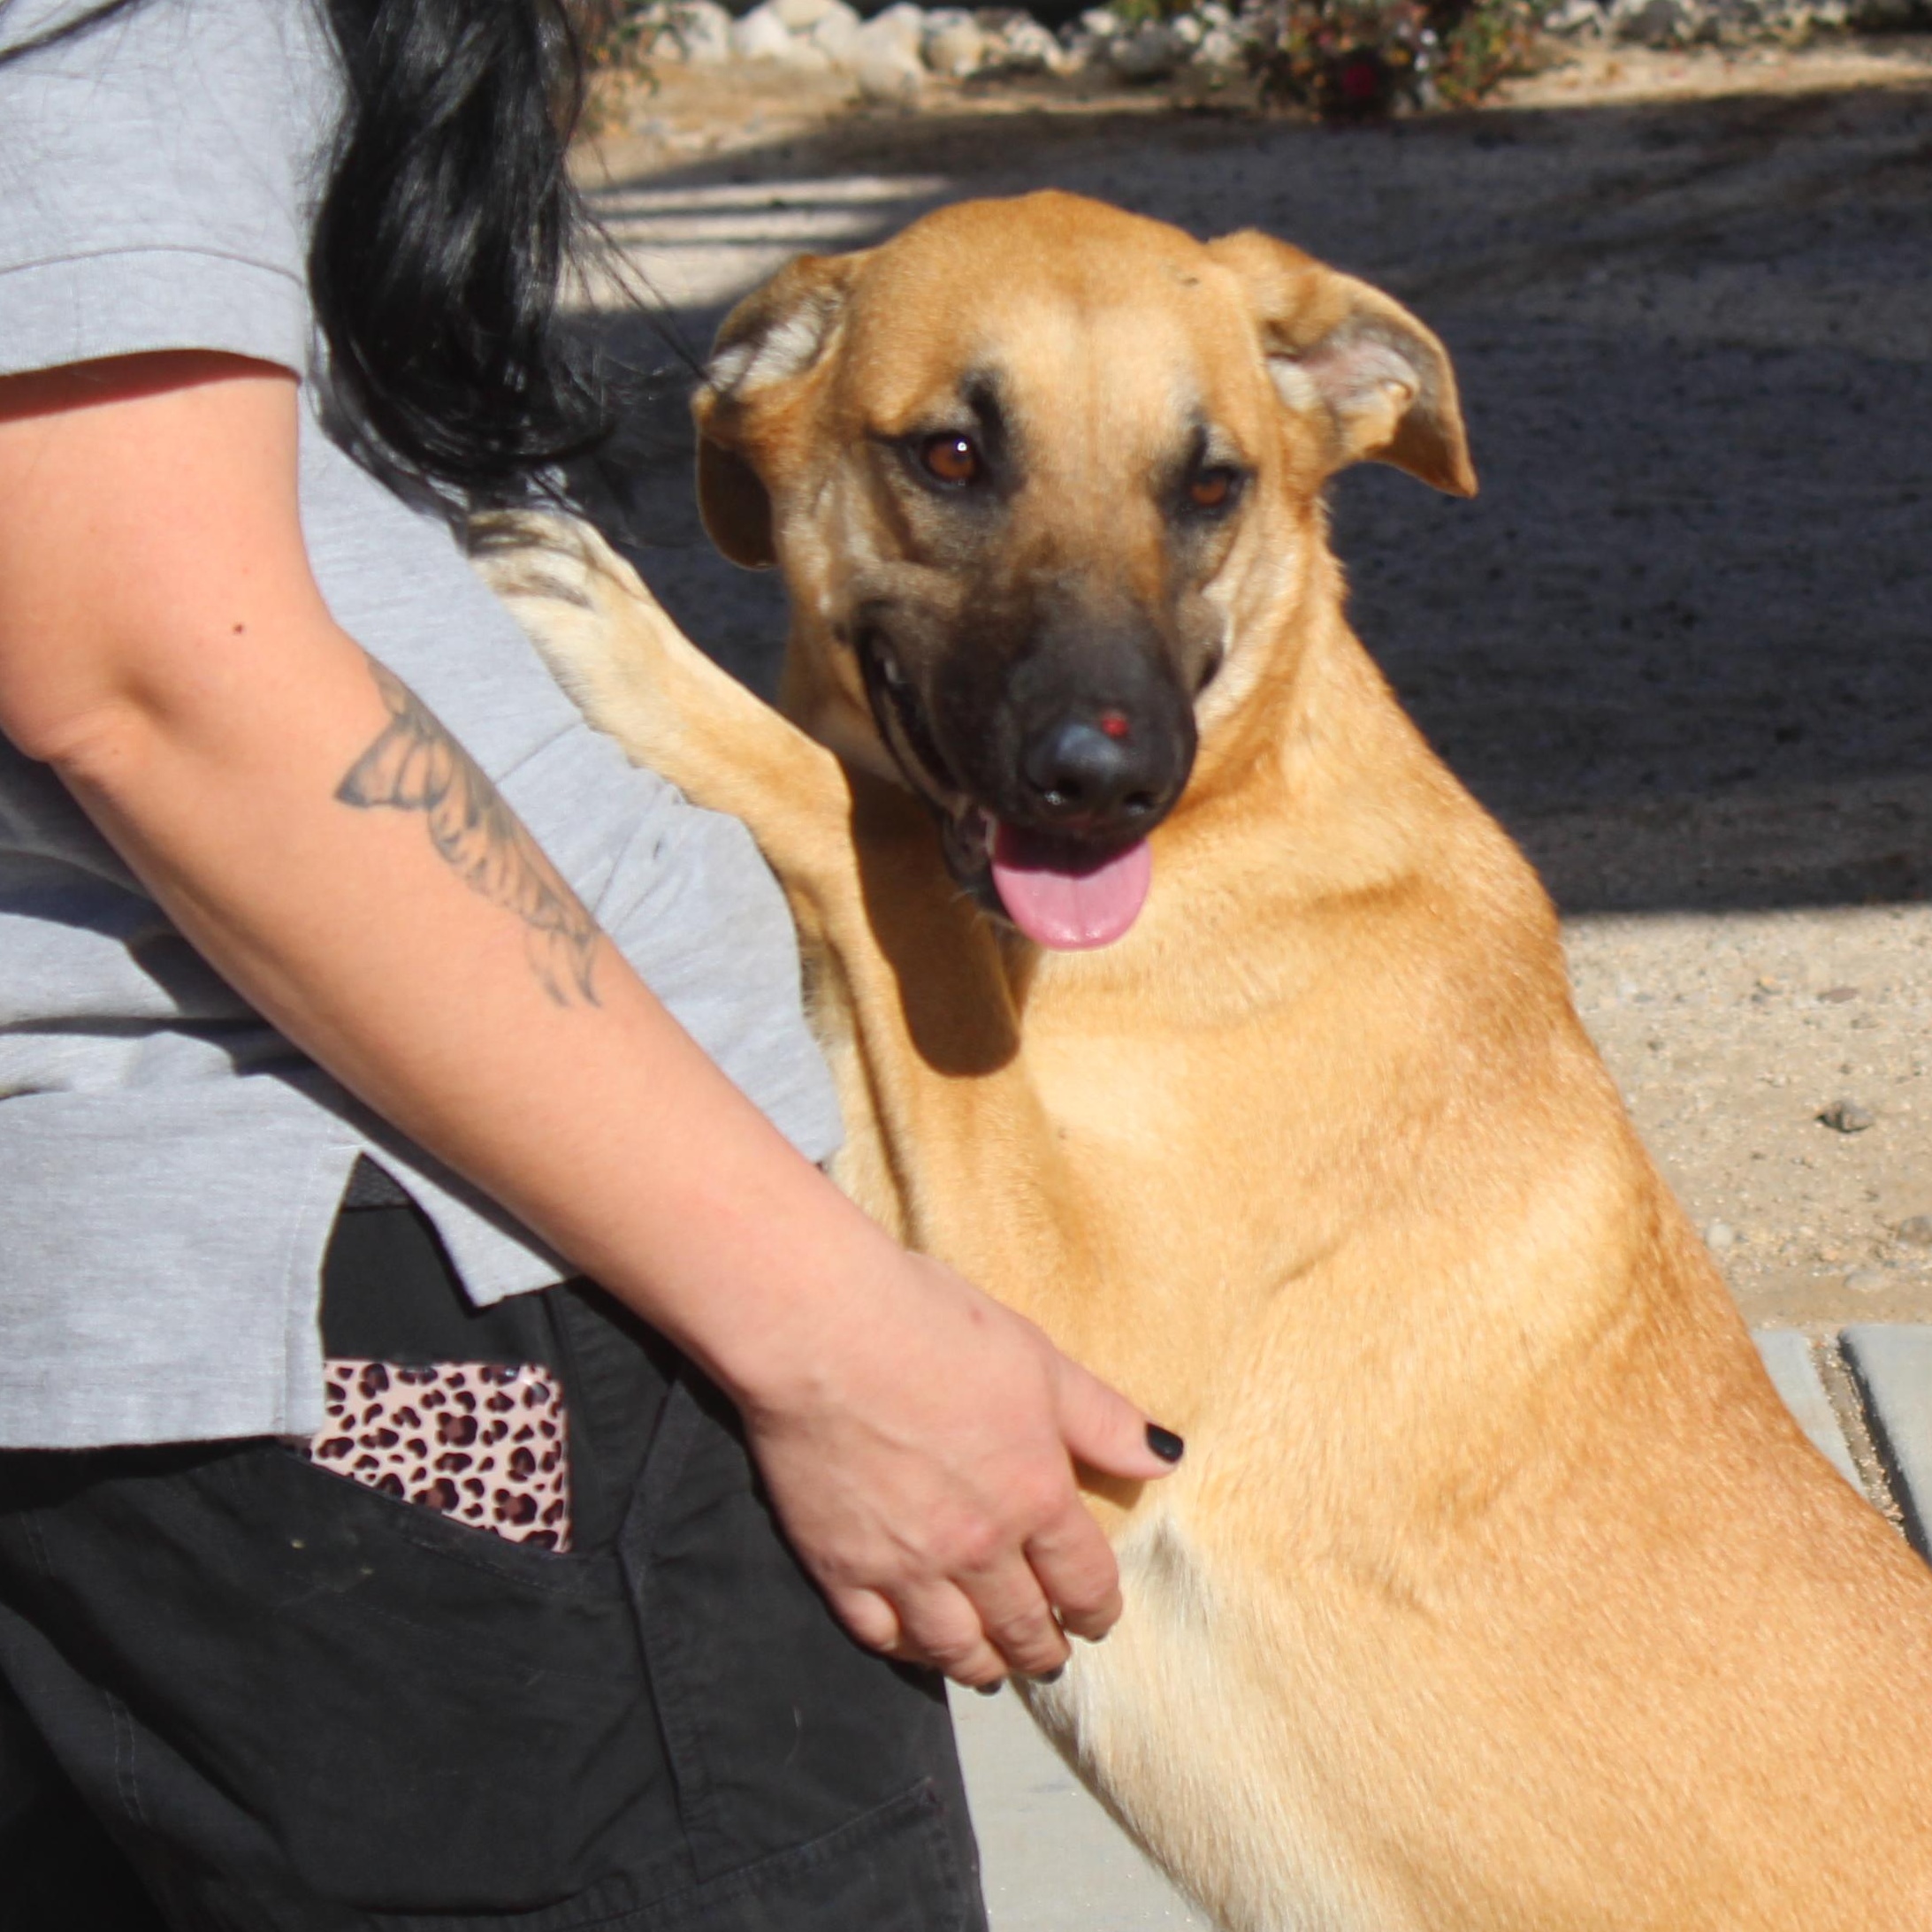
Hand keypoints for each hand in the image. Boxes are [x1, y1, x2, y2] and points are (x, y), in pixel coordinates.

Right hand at [736, 1248, 1181, 1687]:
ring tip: (994, 1668)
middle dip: (1045, 1647)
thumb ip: (1103, 1419)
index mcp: (1035, 1495)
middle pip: (1023, 1625)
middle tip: (1050, 1656)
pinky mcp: (839, 1567)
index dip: (1098, 1609)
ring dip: (984, 1665)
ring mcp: (905, 1565)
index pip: (1084, 1580)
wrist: (821, 1329)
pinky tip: (916, 1644)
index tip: (1099, 1620)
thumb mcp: (1039, 1361)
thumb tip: (1165, 1458)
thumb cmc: (933, 1326)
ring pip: (956, 1646)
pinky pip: (881, 1636)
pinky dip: (908, 1651)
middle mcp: (977, 1547)